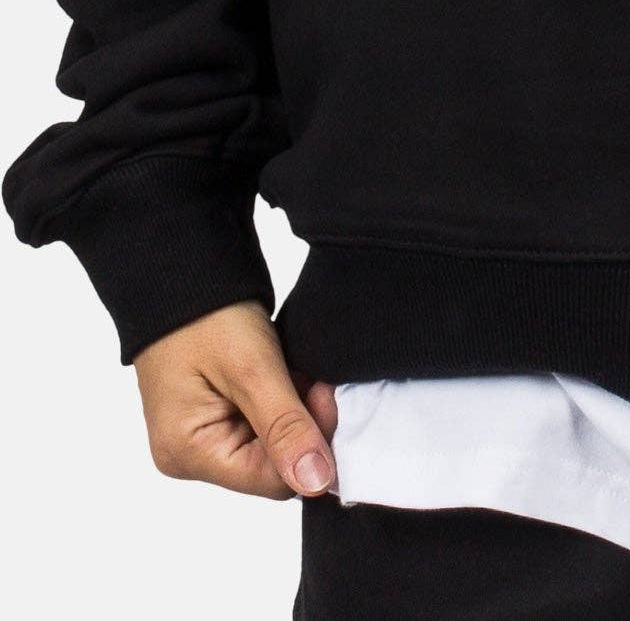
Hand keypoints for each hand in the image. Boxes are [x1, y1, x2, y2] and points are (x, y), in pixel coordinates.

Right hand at [133, 299, 340, 498]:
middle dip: (302, 423)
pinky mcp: (214, 415)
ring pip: (270, 444)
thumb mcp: (252, 369)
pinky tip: (286, 371)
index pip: (271, 481)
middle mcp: (190, 455)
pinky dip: (281, 399)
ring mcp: (201, 436)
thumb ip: (286, 427)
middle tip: (313, 377)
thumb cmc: (205, 316)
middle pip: (271, 465)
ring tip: (296, 369)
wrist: (181, 271)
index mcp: (189, 454)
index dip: (309, 443)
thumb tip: (316, 483)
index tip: (323, 393)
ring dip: (293, 408)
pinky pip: (260, 423)